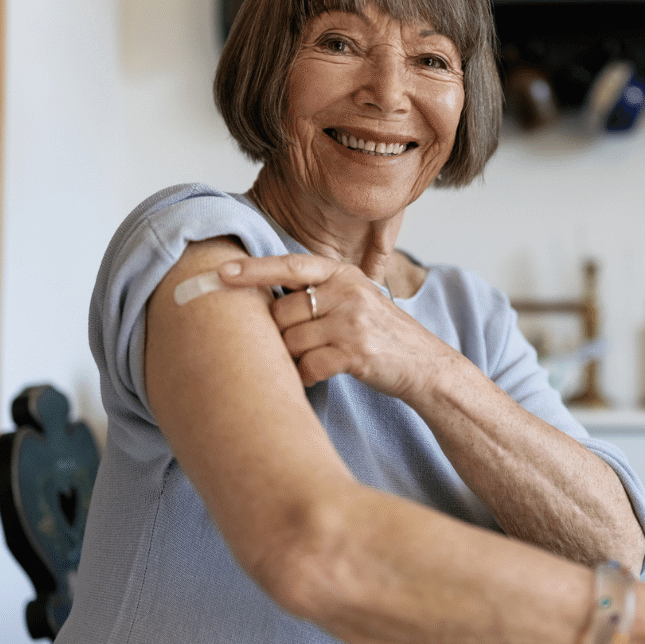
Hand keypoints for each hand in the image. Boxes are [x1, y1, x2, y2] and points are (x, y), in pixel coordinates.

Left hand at [218, 254, 453, 397]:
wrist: (424, 364)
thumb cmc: (380, 335)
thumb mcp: (355, 299)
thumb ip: (318, 292)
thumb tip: (261, 298)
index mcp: (344, 274)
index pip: (290, 266)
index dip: (253, 270)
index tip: (219, 275)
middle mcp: (348, 292)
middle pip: (282, 313)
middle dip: (280, 335)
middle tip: (295, 347)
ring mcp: (353, 322)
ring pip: (291, 342)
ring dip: (293, 359)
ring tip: (312, 361)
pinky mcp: (356, 353)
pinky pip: (308, 366)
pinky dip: (306, 376)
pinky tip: (318, 376)